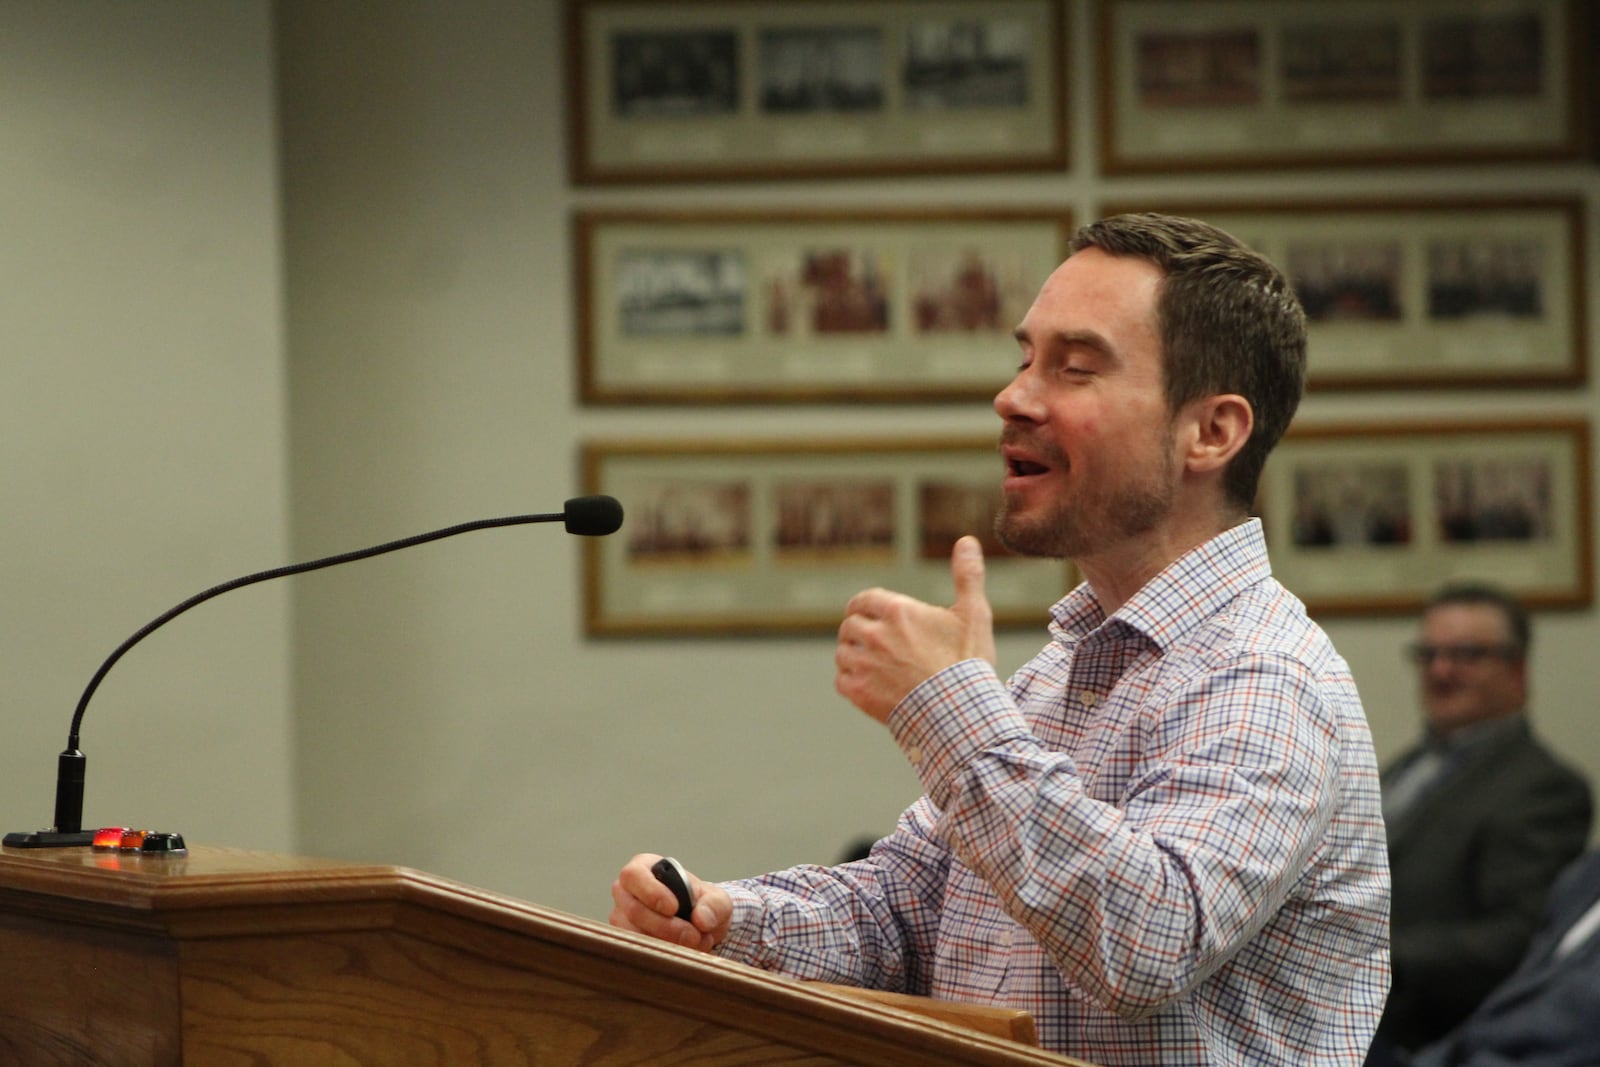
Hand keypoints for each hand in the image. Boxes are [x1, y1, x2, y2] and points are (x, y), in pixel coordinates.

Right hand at [608, 853, 730, 950]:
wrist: (699, 927)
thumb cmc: (702, 905)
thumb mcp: (717, 899)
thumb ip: (714, 905)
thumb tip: (701, 919)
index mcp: (643, 868)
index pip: (634, 875)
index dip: (651, 892)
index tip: (673, 908)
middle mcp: (626, 892)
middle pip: (634, 910)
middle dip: (665, 927)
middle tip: (693, 936)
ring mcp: (621, 918)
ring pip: (634, 934)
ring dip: (666, 943)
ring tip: (695, 943)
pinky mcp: (625, 941)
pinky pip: (637, 952)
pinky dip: (662, 955)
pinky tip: (683, 952)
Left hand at [835, 535, 995, 722]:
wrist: (960, 713)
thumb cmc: (968, 663)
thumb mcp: (974, 614)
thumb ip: (967, 575)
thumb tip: (966, 540)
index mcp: (898, 611)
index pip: (864, 600)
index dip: (865, 606)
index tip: (868, 613)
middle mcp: (875, 634)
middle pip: (850, 625)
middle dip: (859, 630)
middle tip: (871, 640)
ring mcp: (864, 664)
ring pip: (842, 652)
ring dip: (852, 655)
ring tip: (869, 662)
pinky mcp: (859, 692)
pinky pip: (841, 680)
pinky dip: (849, 680)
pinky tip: (866, 684)